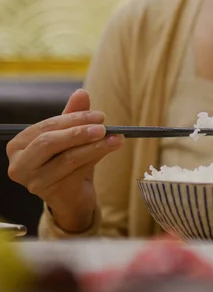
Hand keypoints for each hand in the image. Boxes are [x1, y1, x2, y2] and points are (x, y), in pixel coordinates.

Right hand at [6, 89, 123, 231]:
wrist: (72, 198)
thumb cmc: (67, 164)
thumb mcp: (69, 138)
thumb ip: (73, 116)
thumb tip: (81, 93)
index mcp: (18, 146)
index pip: (45, 127)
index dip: (73, 119)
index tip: (99, 115)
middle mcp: (20, 165)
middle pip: (50, 142)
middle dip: (80, 132)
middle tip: (104, 127)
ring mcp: (34, 181)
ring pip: (68, 158)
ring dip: (95, 146)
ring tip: (116, 139)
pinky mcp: (52, 193)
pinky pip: (77, 171)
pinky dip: (96, 158)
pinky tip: (110, 150)